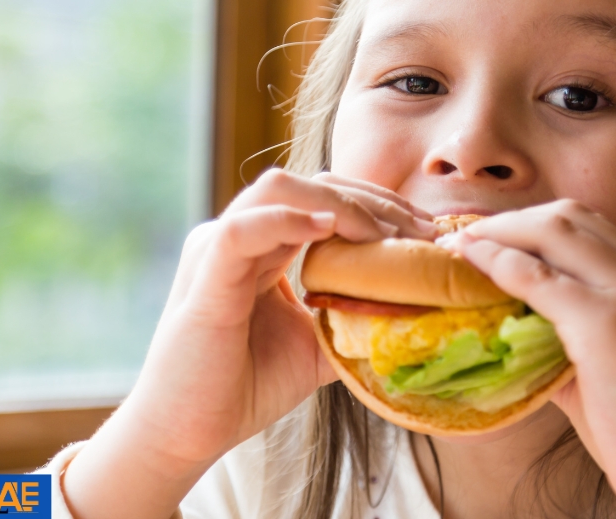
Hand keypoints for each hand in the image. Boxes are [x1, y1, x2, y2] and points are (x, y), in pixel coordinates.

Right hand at [63, 170, 436, 518]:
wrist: (188, 433)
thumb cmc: (245, 386)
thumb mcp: (318, 346)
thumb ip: (354, 321)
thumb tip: (414, 313)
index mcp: (263, 244)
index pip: (324, 197)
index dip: (378, 204)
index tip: (427, 231)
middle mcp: (239, 235)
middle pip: (309, 183)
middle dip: (371, 199)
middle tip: (420, 231)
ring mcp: (217, 250)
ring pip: (278, 190)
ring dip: (339, 203)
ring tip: (382, 234)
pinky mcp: (205, 278)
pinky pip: (242, 230)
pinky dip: (286, 220)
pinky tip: (327, 228)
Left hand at [441, 200, 615, 518]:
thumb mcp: (614, 369)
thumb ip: (570, 341)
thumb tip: (516, 334)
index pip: (592, 228)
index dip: (537, 224)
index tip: (497, 237)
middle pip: (571, 217)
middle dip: (514, 219)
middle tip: (470, 236)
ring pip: (554, 231)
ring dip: (501, 232)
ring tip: (463, 245)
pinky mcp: (606, 324)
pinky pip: (539, 279)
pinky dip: (500, 264)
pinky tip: (473, 265)